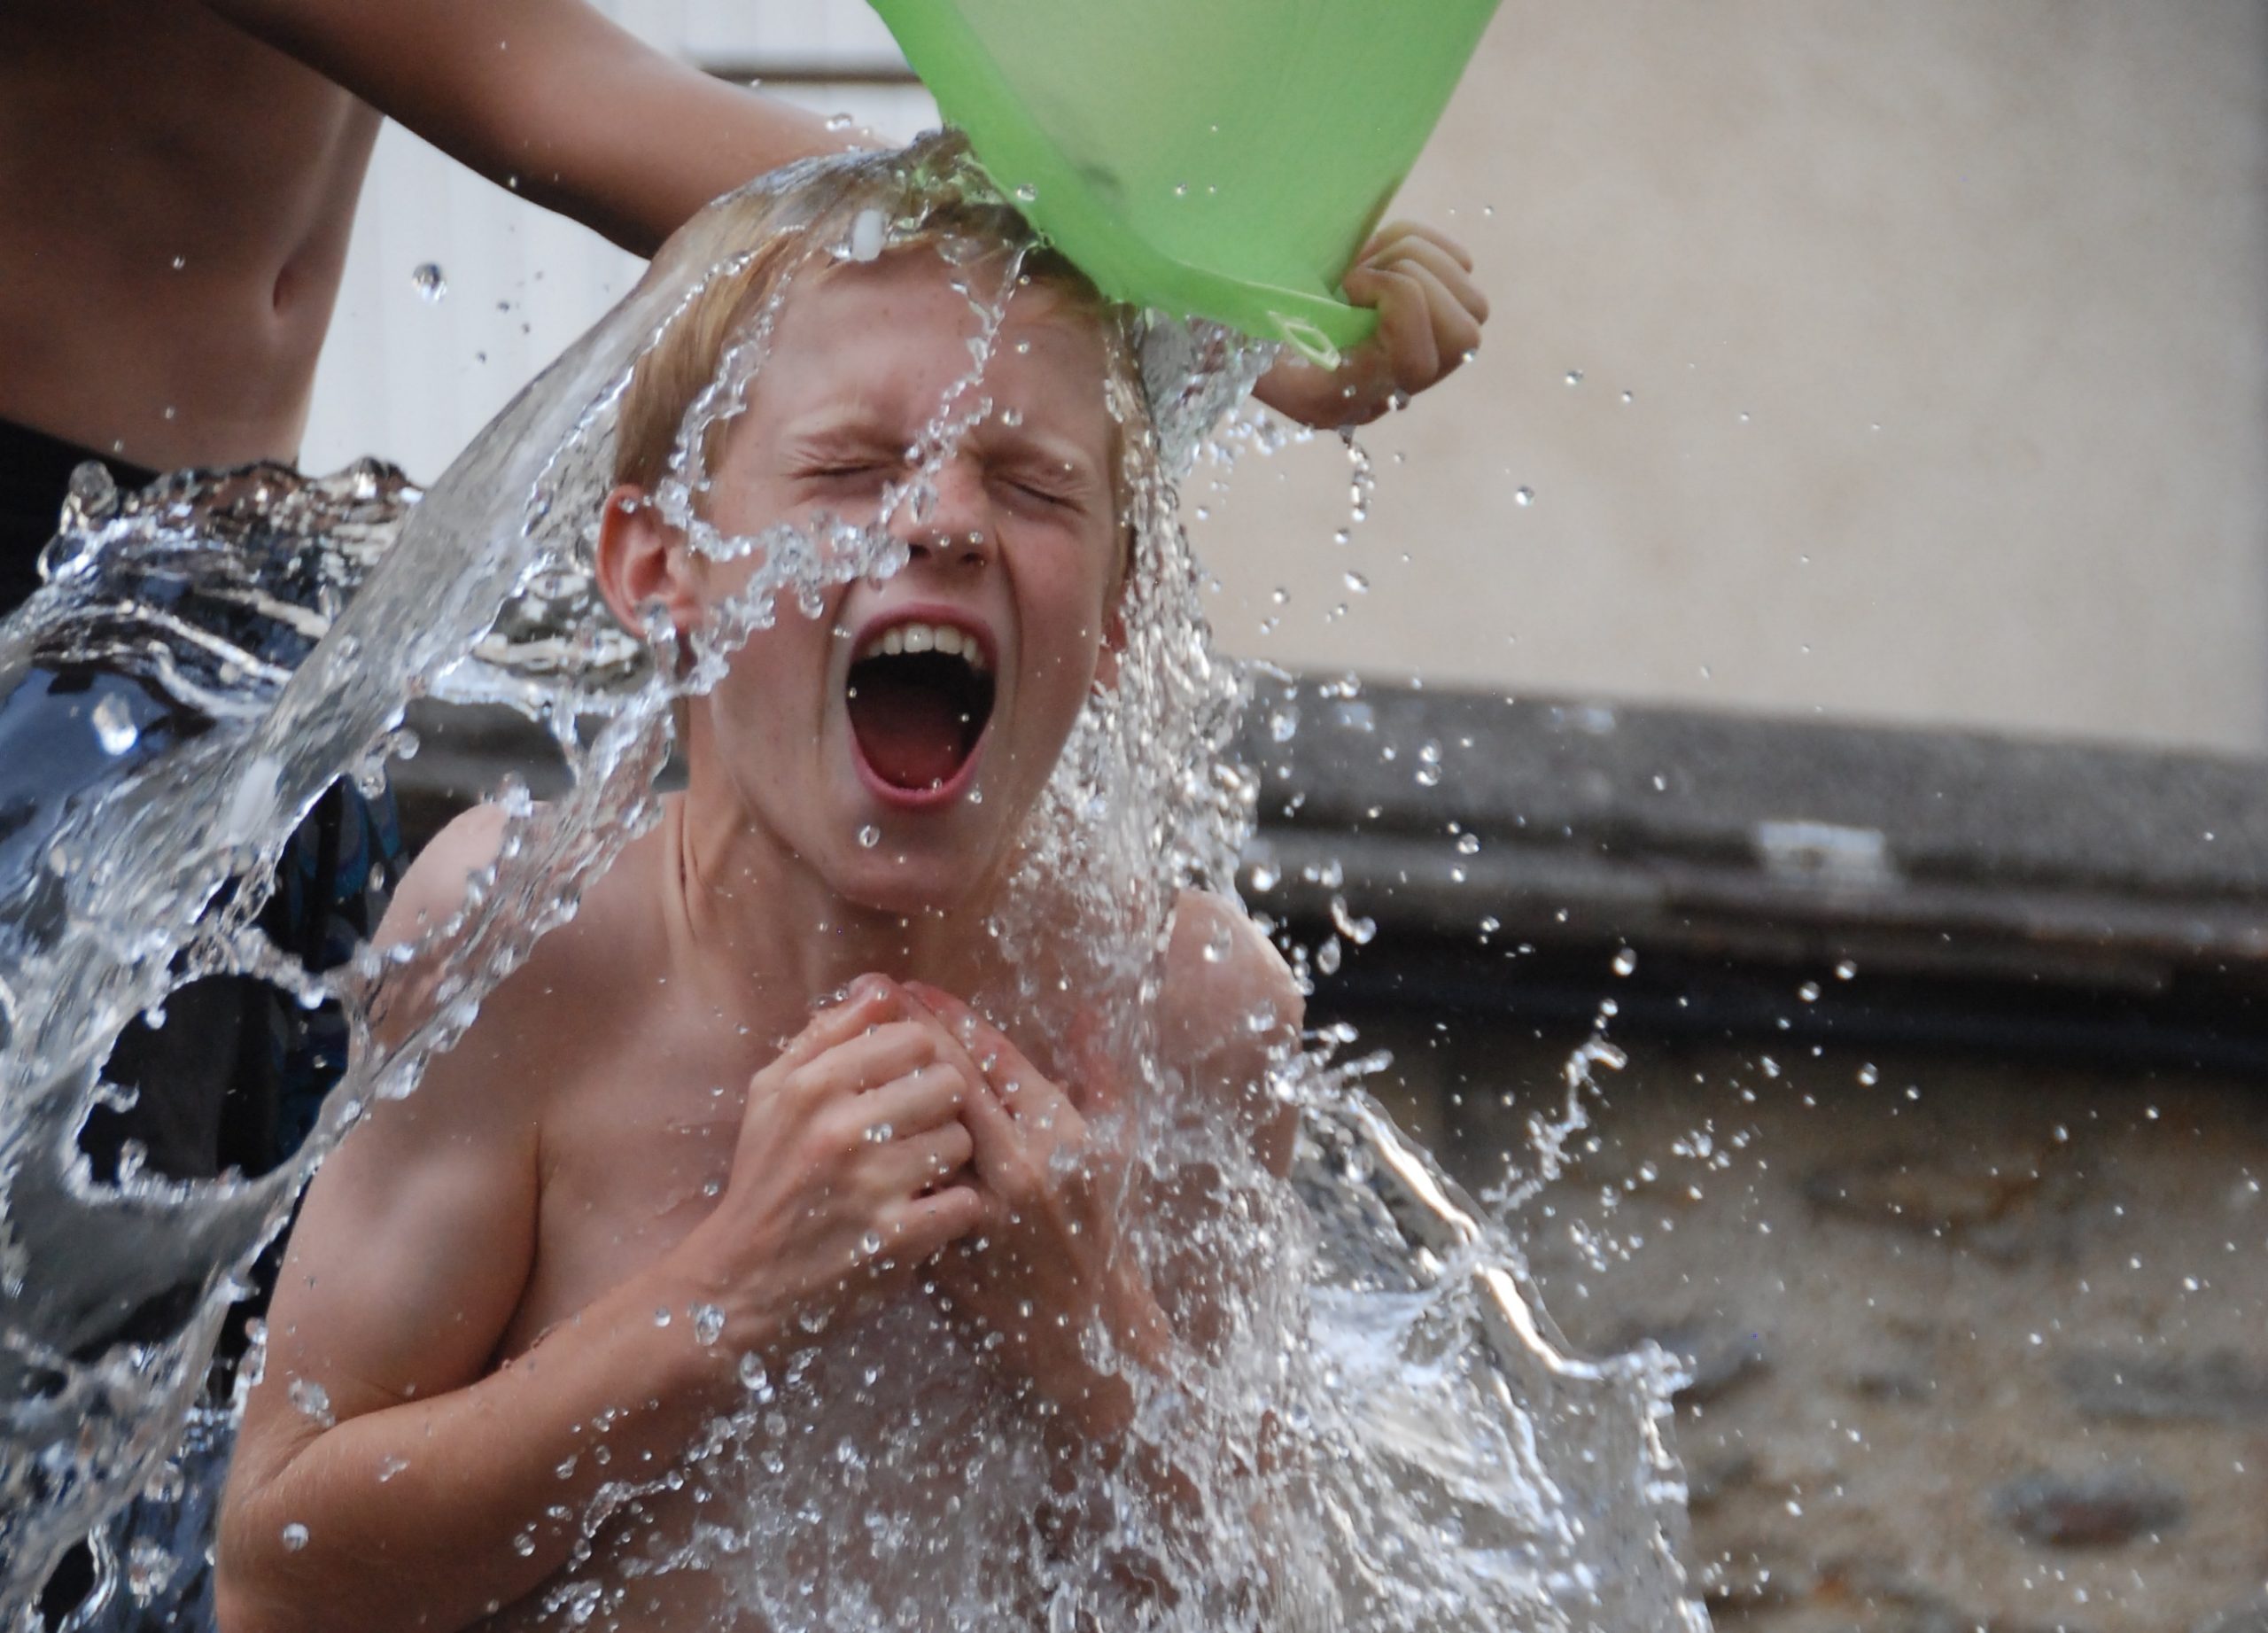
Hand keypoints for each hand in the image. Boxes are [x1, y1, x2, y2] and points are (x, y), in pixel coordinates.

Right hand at [666, 978, 984, 1360]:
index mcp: (811, 1085)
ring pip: (961, 1141)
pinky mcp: (894, 1238)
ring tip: (917, 1174)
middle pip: (947, 1083)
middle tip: (914, 1133)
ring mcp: (871, 1185)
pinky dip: (953, 1208)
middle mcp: (840, 1128)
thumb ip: (827, 1034)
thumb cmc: (765, 1176)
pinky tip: (925, 1211)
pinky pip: (965, 1201)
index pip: (914, 1038)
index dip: (918, 1061)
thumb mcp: (772, 1094)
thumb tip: (882, 986)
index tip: (901, 1088)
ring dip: (947, 1160)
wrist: (739, 1280)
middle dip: (939, 1108)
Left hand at [903, 985, 1169, 1438]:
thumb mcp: (1117, 1146)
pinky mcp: (946, 1243)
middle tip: (876, 1001)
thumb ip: (1099, 1073)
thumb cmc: (1104, 1225)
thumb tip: (1085, 1013)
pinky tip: (859, 1115)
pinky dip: (881, 1142)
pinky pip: (904, 1182)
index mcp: (1059, 1135)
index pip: (993, 1056)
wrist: (1087, 1325)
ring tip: (857, 1048)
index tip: (918, 988)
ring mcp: (978, 1208)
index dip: (950, 1015)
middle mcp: (1017, 1167)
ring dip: (885, 1083)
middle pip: (945, 1082)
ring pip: (916, 1129)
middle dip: (908, 1035)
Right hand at [1253, 222, 1489, 428]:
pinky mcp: (1436, 317)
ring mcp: (1424, 355)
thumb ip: (1238, 335)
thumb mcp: (1236, 342)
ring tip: (1366, 263)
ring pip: (1472, 302)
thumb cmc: (1241, 337)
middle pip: (1465, 335)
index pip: (1418, 361)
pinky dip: (1426, 246)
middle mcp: (1396, 387)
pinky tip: (1380, 256)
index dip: (1397, 305)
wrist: (1257, 338)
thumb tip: (1221, 314)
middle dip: (1416, 282)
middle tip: (1361, 273)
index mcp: (1350, 397)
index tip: (1347, 285)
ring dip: (1417, 261)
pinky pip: (1462, 270)